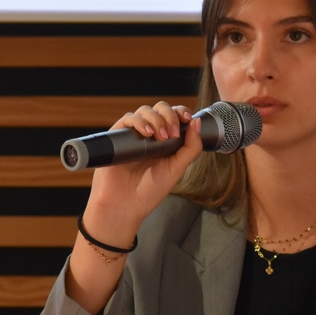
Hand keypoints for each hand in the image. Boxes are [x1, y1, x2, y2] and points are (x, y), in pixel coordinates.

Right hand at [83, 102, 204, 245]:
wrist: (124, 205)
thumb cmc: (149, 192)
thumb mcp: (177, 170)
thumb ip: (191, 148)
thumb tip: (197, 123)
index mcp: (166, 142)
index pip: (175, 116)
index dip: (182, 112)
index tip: (188, 118)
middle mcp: (150, 136)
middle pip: (161, 109)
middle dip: (170, 115)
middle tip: (172, 134)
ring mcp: (134, 135)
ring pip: (145, 110)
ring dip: (157, 119)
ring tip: (160, 137)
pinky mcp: (118, 137)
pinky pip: (128, 119)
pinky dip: (139, 121)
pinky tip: (146, 133)